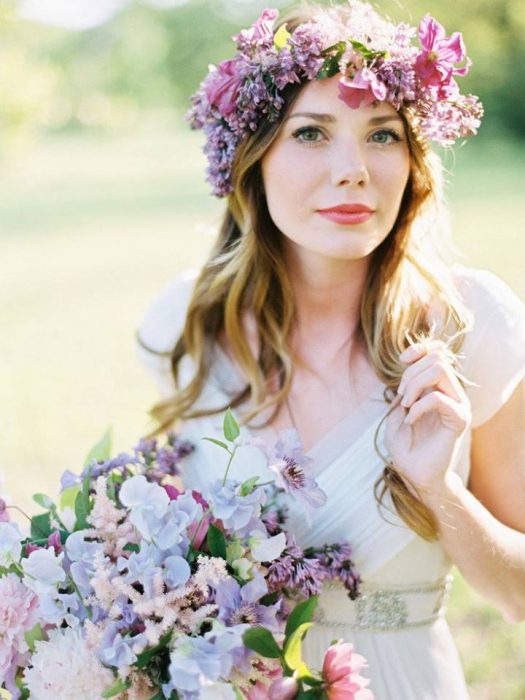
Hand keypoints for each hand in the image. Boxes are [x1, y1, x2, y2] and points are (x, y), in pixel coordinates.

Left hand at [384, 340, 470, 495]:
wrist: (413, 473)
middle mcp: (452, 393)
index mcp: (439, 387)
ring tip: (405, 405)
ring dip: (415, 384)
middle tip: (401, 396)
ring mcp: (458, 405)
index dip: (420, 348)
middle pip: (437, 358)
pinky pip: (438, 398)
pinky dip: (418, 407)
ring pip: (440, 370)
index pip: (439, 352)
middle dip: (411, 372)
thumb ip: (405, 387)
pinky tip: (410, 420)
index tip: (402, 359)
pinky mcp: (459, 419)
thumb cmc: (405, 445)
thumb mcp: (397, 409)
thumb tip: (407, 364)